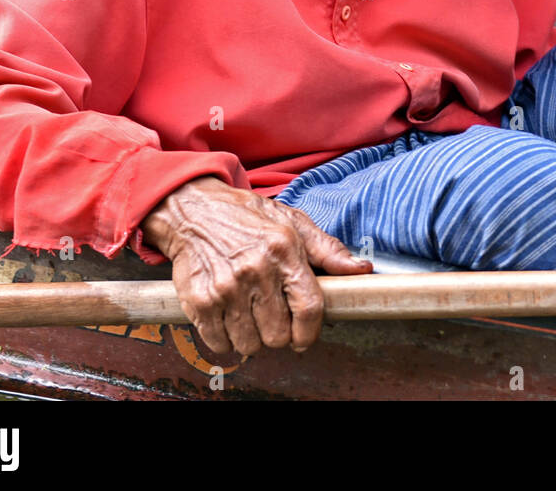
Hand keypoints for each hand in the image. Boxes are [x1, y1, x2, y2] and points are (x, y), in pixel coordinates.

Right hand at [139, 176, 372, 356]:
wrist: (193, 210)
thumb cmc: (247, 217)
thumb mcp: (292, 223)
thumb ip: (328, 250)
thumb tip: (362, 270)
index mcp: (284, 250)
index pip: (309, 308)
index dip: (310, 332)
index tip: (305, 337)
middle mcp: (255, 270)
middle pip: (279, 334)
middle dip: (279, 333)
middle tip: (272, 317)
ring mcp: (226, 287)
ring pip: (250, 344)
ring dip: (252, 337)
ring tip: (249, 313)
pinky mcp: (199, 301)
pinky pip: (219, 344)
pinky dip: (225, 339)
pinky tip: (228, 316)